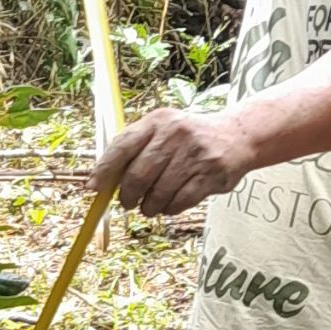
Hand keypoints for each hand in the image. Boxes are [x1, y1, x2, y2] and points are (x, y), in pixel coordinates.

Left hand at [88, 108, 256, 217]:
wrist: (238, 135)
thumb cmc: (188, 137)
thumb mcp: (163, 129)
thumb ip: (135, 148)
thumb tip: (102, 179)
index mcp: (158, 121)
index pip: (122, 146)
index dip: (103, 170)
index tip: (92, 188)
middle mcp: (175, 135)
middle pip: (138, 175)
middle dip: (127, 195)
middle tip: (126, 202)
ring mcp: (195, 155)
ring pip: (158, 193)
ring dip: (149, 206)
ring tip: (149, 206)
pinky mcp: (211, 175)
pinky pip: (180, 201)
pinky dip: (169, 208)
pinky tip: (169, 205)